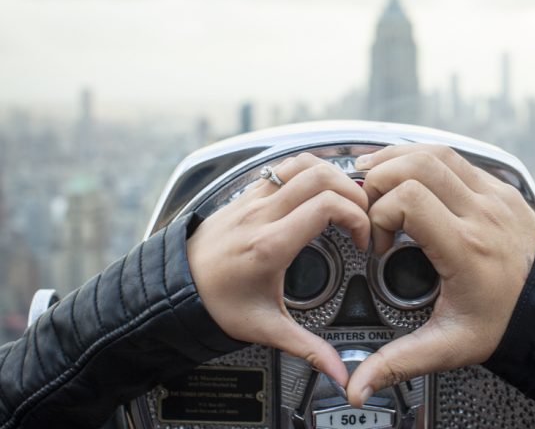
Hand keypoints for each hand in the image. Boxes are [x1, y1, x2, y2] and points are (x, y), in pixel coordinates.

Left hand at [186, 153, 370, 386]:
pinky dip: (306, 171)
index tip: (361, 240)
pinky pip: (281, 168)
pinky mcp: (245, 195)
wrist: (171, 290)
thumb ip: (308, 349)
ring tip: (343, 196)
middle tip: (361, 214)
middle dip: (352, 191)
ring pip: (300, 163)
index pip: (327, 206)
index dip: (357, 218)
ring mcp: (251, 200)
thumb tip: (339, 372)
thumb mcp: (266, 329)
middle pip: (320, 176)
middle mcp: (261, 215)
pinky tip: (314, 190)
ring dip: (330, 174)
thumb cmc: (214, 305)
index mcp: (270, 245)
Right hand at [346, 144, 534, 405]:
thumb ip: (399, 362)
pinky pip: (457, 158)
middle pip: (416, 165)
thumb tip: (360, 387)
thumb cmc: (508, 324)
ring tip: (375, 172)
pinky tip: (409, 171)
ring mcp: (494, 197)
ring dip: (398, 158)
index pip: (407, 200)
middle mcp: (481, 214)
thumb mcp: (449, 346)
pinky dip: (425, 158)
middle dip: (379, 178)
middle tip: (369, 203)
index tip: (379, 243)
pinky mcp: (501, 189)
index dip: (378, 215)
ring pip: (436, 152)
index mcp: (466, 248)